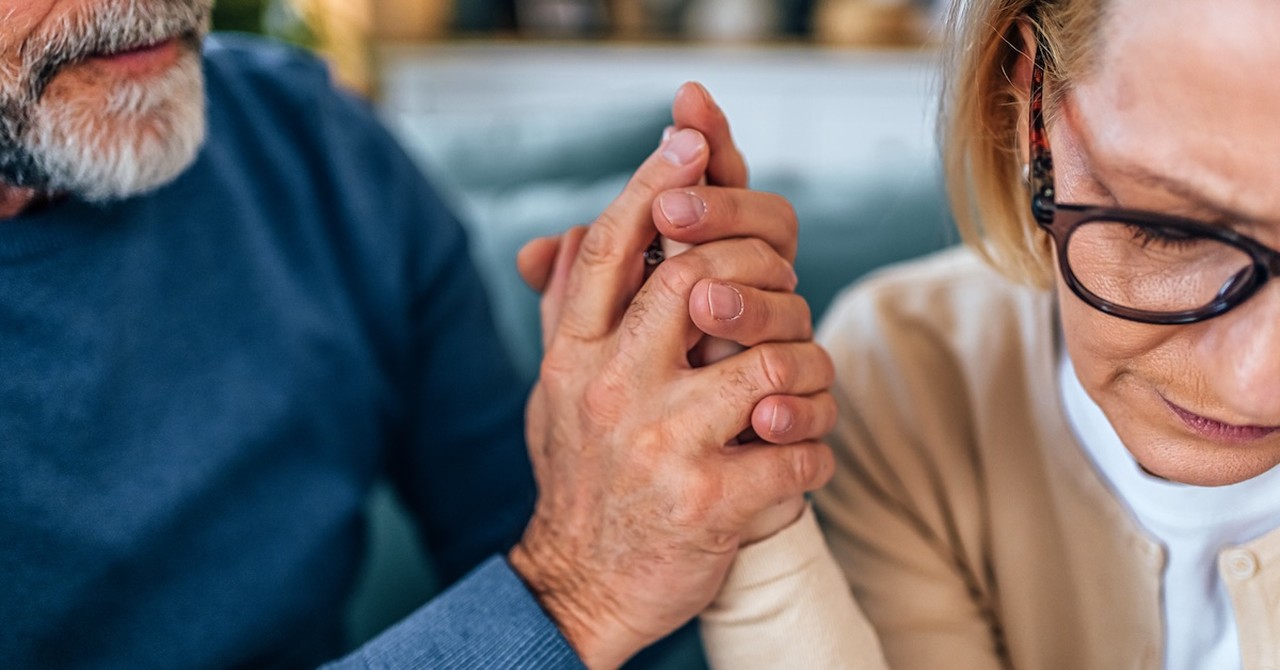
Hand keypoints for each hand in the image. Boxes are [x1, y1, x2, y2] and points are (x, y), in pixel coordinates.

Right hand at [508, 88, 836, 667]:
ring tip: (800, 393)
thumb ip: (568, 312)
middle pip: (699, 282)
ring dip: (807, 372)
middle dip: (759, 271)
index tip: (691, 142)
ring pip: (773, 366)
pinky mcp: (711, 503)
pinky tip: (799, 459)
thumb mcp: (555, 390)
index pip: (613, 251)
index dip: (653, 185)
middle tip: (779, 284)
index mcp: (576, 357)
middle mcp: (614, 390)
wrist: (577, 590)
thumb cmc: (579, 480)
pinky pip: (800, 451)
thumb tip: (577, 231)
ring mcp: (663, 445)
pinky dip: (815, 451)